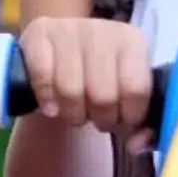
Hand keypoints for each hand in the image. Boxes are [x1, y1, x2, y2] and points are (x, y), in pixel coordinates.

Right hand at [17, 16, 155, 151]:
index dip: (128, 117)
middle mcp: (102, 30)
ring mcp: (68, 30)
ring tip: (75, 112)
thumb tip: (136, 146)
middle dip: (100, 119)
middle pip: (103, 95)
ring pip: (71, 91)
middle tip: (95, 117)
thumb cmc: (98, 73)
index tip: (121, 121)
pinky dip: (47, 101)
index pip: (136, 89)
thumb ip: (138, 124)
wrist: (60, 44)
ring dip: (72, 114)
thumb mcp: (124, 90)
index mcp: (132, 41)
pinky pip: (42, 79)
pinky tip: (52, 105)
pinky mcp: (38, 34)